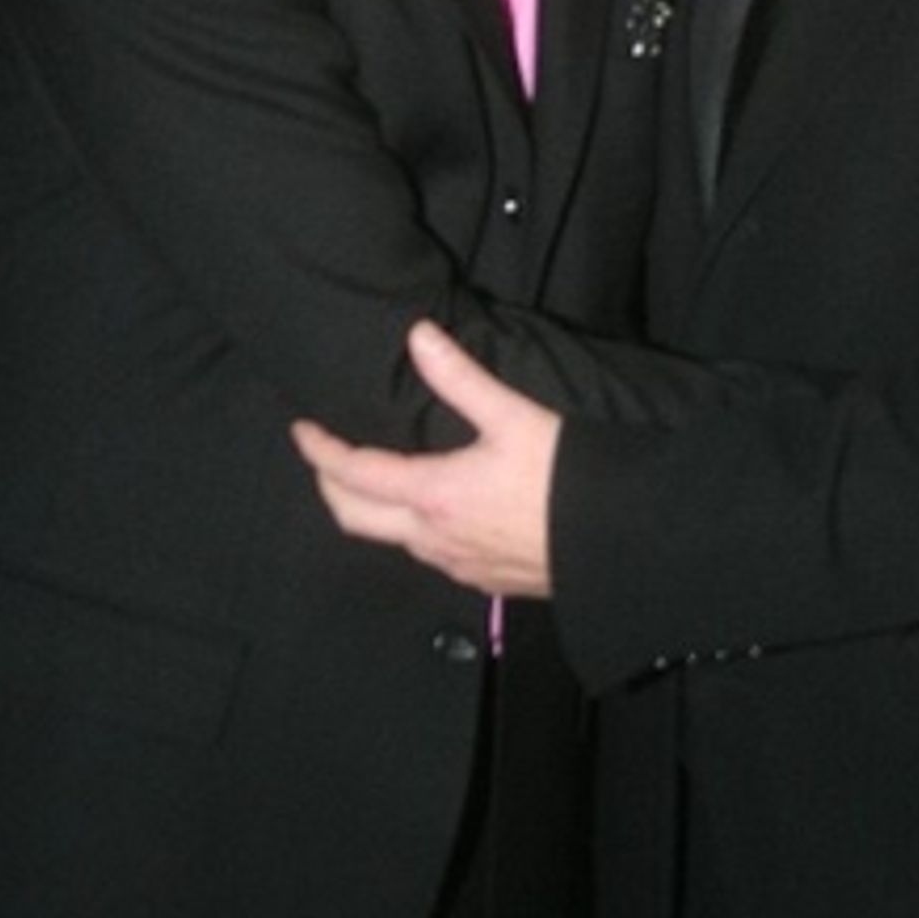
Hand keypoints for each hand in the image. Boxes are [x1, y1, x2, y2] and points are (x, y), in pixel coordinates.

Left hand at [292, 321, 560, 596]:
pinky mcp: (483, 581)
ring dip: (373, 509)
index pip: (354, 475)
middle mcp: (433, 538)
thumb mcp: (513, 416)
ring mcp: (456, 566)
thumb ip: (461, 377)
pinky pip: (429, 556)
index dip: (321, 451)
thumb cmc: (565, 478)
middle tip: (325, 457)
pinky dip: (411, 530)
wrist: (616, 540)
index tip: (302, 429)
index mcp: (434, 495)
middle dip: (330, 486)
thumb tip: (418, 336)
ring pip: (392, 540)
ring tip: (379, 478)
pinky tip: (435, 511)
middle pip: (356, 518)